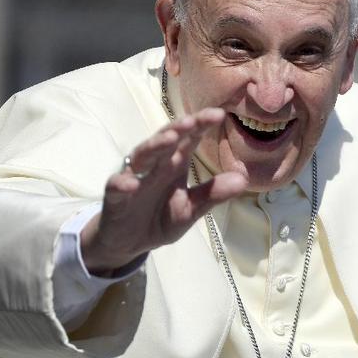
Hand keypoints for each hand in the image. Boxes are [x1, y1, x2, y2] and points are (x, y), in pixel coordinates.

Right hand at [80, 107, 246, 274]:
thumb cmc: (160, 218)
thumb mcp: (191, 209)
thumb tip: (243, 179)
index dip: (201, 125)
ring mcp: (133, 178)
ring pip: (142, 156)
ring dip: (154, 146)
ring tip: (169, 139)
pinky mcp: (115, 196)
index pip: (189, 139)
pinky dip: (122, 184)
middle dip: (178, 128)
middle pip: (165, 141)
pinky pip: (116, 187)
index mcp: (175, 164)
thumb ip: (212, 194)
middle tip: (193, 120)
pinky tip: (131, 184)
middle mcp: (154, 165)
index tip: (218, 114)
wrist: (129, 242)